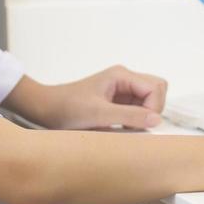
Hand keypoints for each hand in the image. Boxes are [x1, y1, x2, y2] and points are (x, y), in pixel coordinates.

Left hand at [42, 65, 169, 130]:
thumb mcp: (99, 114)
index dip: (154, 107)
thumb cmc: (68, 107)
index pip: (155, 87)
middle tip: (136, 124)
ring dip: (144, 115)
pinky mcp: (117, 102)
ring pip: (149, 100)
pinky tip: (121, 128)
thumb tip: (156, 119)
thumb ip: (129, 116)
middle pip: (156, 89)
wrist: (47, 109)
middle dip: (153, 109)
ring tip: (127, 126)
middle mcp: (124, 79)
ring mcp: (121, 90)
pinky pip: (138, 108)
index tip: (141, 124)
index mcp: (121, 75)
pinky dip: (135, 120)